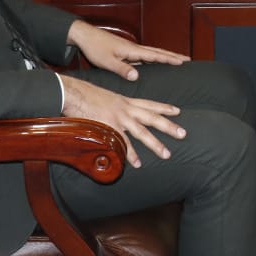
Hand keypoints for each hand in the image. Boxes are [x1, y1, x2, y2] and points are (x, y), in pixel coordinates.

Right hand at [59, 74, 184, 167]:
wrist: (72, 93)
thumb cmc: (85, 96)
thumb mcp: (106, 98)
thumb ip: (115, 107)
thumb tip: (117, 114)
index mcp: (125, 101)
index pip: (149, 104)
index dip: (164, 107)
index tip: (178, 111)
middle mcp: (126, 108)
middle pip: (152, 118)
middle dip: (169, 126)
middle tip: (183, 134)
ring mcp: (118, 118)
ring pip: (142, 132)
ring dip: (155, 144)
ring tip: (166, 154)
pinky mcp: (108, 127)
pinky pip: (122, 143)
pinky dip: (130, 154)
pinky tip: (137, 163)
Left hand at [67, 19, 188, 81]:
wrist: (85, 36)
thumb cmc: (95, 48)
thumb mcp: (107, 62)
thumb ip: (122, 69)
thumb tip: (137, 77)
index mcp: (132, 51)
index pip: (155, 55)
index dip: (169, 59)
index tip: (182, 62)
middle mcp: (134, 48)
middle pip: (158, 52)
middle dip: (172, 55)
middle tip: (186, 59)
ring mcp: (130, 49)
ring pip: (152, 52)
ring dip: (165, 55)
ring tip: (175, 59)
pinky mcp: (125, 50)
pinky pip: (144, 54)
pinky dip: (154, 56)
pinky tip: (154, 61)